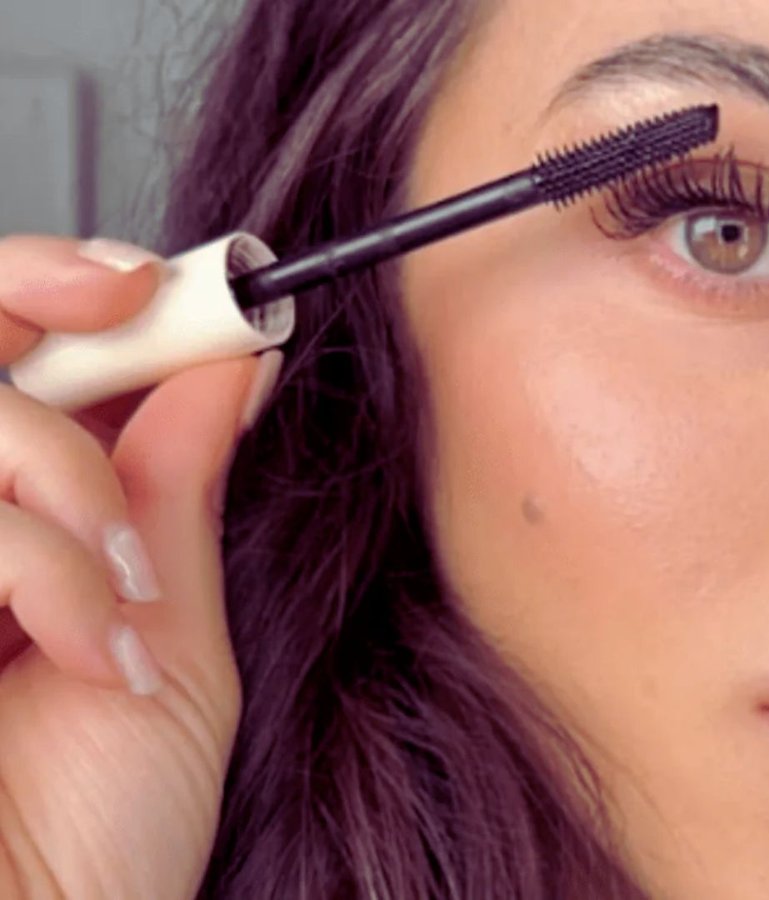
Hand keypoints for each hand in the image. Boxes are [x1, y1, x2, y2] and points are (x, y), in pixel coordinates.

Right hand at [0, 236, 279, 898]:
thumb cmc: (104, 839)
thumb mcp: (171, 638)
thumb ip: (176, 494)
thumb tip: (231, 364)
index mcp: (9, 528)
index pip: (10, 358)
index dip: (63, 286)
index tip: (162, 284)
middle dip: (34, 293)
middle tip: (129, 306)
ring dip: (65, 480)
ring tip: (122, 594)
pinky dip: (35, 564)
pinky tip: (82, 651)